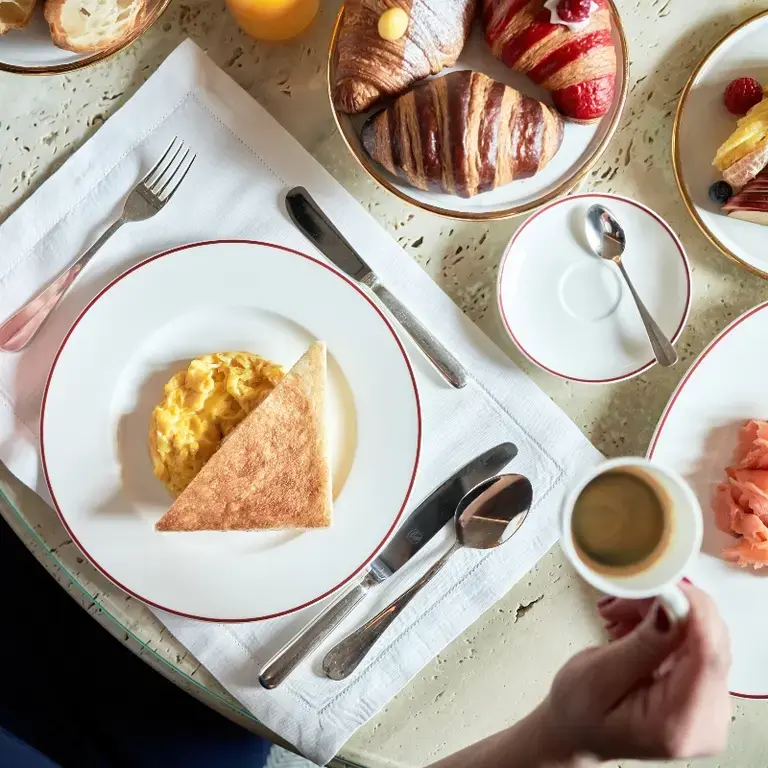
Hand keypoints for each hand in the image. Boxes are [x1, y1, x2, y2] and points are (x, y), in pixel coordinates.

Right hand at [545, 583, 730, 762]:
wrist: (577, 731)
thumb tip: (673, 609)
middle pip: (707, 638)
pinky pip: (695, 640)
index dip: (692, 609)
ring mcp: (711, 703)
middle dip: (667, 607)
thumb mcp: (599, 675)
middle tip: (622, 600)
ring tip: (618, 615)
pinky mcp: (704, 688)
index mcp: (682, 723)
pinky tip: (632, 624)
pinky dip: (663, 623)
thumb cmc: (579, 712)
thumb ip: (642, 644)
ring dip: (660, 612)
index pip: (709, 654)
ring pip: (700, 632)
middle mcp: (709, 718)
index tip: (661, 582)